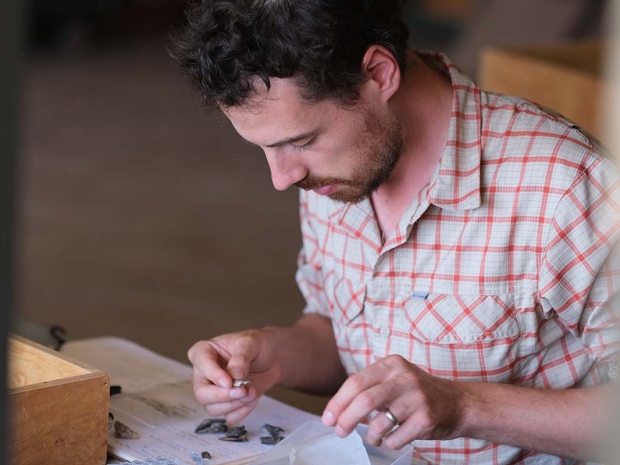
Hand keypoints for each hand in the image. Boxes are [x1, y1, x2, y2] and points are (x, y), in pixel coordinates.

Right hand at [188, 328, 281, 422]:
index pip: (200, 363)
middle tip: (242, 391)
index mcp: (204, 351)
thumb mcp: (250, 343)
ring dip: (235, 404)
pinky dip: (242, 411)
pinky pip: (228, 416)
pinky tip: (252, 398)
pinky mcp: (226, 403)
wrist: (272, 357)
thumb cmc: (257, 345)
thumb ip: (240, 359)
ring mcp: (213, 390)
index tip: (229, 382)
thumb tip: (234, 376)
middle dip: (222, 396)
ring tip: (252, 391)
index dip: (213, 375)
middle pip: (201, 393)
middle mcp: (204, 373)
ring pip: (213, 408)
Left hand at [321, 355, 464, 448]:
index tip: (328, 418)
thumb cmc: (418, 393)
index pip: (356, 382)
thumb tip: (337, 410)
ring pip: (379, 422)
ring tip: (373, 438)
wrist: (459, 403)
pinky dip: (388, 442)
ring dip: (370, 436)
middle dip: (346, 419)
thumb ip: (370, 388)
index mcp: (392, 364)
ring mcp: (417, 398)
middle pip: (364, 400)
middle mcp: (404, 377)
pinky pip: (396, 438)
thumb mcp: (395, 379)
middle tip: (340, 432)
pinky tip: (393, 438)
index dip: (338, 402)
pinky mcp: (427, 418)